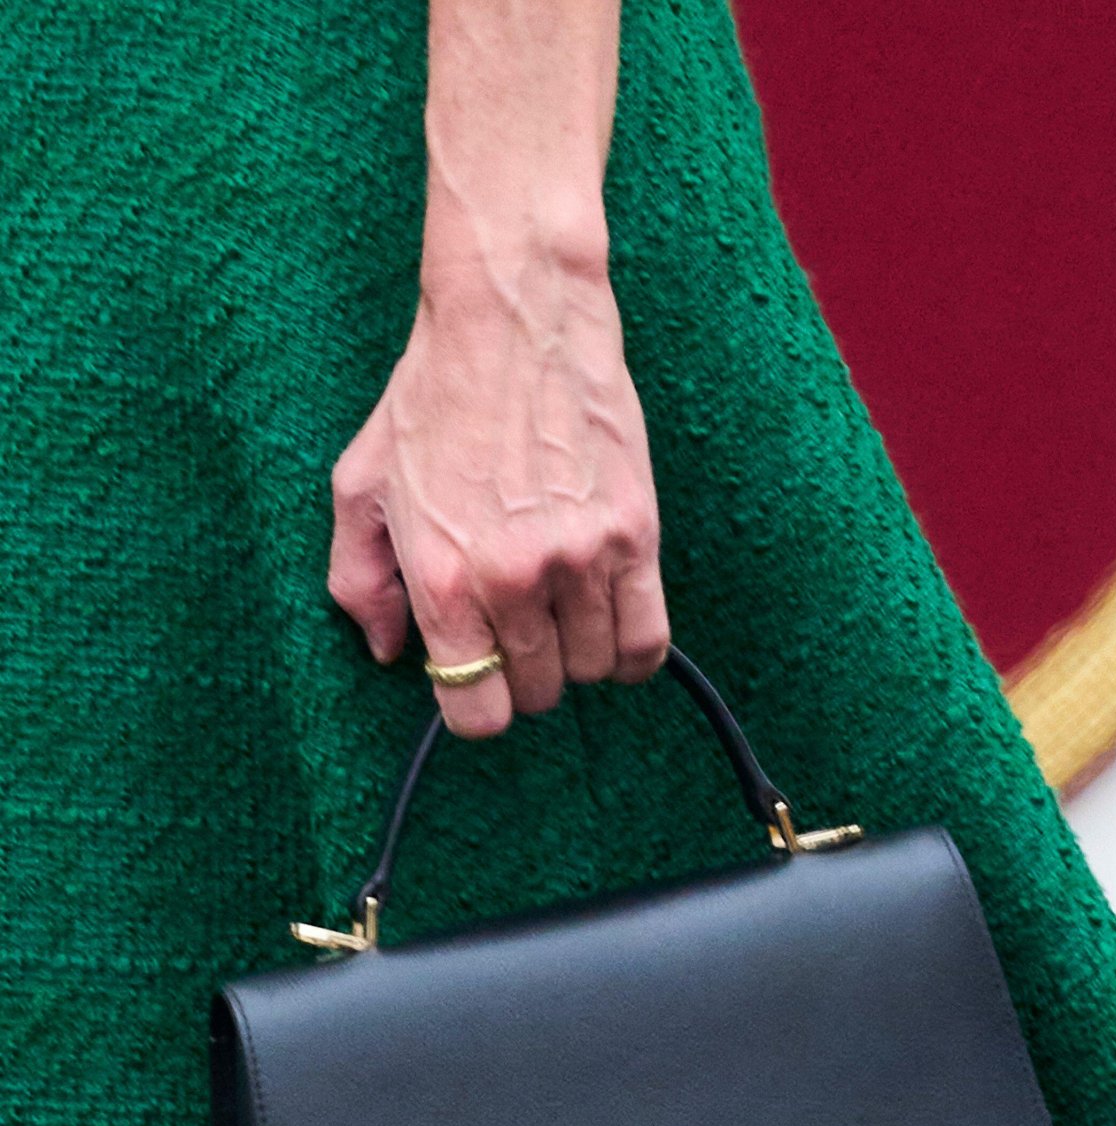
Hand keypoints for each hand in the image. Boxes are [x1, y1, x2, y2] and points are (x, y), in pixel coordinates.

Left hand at [327, 249, 669, 737]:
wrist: (513, 317)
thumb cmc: (431, 397)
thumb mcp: (359, 486)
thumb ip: (360, 582)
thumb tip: (389, 652)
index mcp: (443, 580)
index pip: (475, 712)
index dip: (475, 704)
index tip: (478, 672)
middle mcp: (514, 580)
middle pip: (538, 694)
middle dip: (523, 675)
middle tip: (516, 628)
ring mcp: (581, 560)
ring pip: (594, 671)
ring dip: (576, 656)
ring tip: (560, 613)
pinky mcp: (635, 534)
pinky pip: (649, 642)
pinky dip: (632, 653)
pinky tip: (611, 626)